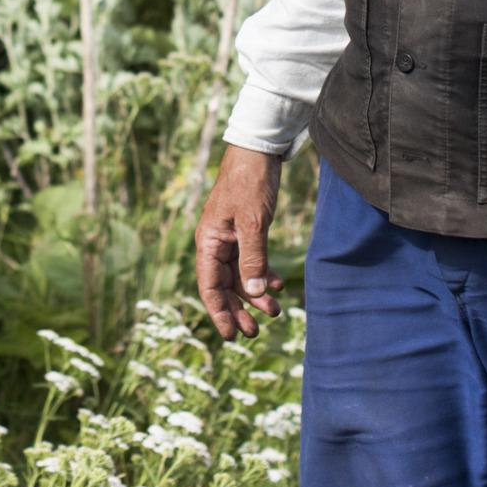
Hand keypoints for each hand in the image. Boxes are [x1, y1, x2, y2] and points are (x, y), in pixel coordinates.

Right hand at [194, 144, 285, 338]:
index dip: (219, 312)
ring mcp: (230, 236)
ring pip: (239, 275)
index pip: (209, 286)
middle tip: (254, 333)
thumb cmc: (250, 183)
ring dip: (254, 294)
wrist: (259, 150)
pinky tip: (277, 284)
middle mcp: (216, 242)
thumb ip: (252, 259)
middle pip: (223, 285)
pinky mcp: (246, 230)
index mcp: (209, 240)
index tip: (232, 335)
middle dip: (238, 309)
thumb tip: (252, 294)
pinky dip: (262, 274)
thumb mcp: (253, 223)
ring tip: (274, 311)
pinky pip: (251, 260)